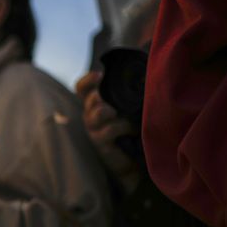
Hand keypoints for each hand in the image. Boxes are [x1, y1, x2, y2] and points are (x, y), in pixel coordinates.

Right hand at [75, 71, 139, 192]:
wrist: (134, 162)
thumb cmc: (133, 131)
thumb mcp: (130, 108)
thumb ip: (130, 92)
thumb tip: (145, 64)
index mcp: (95, 104)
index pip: (82, 88)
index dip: (87, 80)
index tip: (100, 73)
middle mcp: (90, 115)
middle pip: (90, 97)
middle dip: (105, 96)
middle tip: (119, 102)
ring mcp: (93, 129)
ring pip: (98, 111)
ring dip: (112, 111)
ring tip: (122, 116)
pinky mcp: (100, 142)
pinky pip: (111, 128)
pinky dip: (125, 127)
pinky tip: (133, 131)